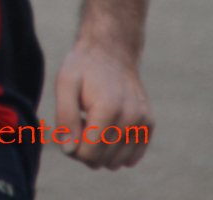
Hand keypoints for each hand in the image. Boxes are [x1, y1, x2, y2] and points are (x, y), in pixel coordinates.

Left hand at [54, 41, 153, 168]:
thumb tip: (69, 149)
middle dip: (85, 147)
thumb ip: (64, 116)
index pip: (88, 153)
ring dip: (101, 150)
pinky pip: (131, 158)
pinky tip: (107, 129)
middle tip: (80, 121)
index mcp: (108, 108)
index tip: (69, 127)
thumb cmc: (85, 66)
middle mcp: (130, 118)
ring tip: (93, 123)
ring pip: (116, 163)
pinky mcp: (148, 125)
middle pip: (101, 160)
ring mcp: (142, 122)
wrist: (112, 49)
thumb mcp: (65, 82)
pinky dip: (116, 151)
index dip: (72, 147)